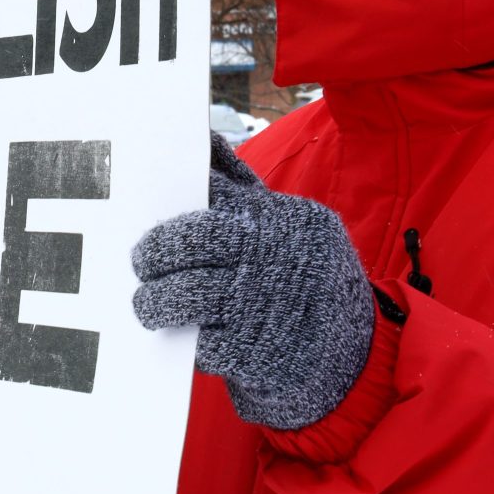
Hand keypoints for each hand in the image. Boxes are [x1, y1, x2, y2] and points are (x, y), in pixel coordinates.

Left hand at [131, 132, 372, 428]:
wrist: (352, 352)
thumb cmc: (300, 275)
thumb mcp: (288, 225)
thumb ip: (243, 188)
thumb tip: (206, 139)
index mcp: (281, 217)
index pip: (216, 191)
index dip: (176, 197)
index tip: (143, 197)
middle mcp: (275, 254)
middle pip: (194, 239)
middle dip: (155, 250)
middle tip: (141, 262)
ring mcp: (267, 304)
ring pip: (189, 293)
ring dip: (156, 301)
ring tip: (147, 304)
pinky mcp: (259, 354)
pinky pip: (203, 343)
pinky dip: (185, 338)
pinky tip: (180, 333)